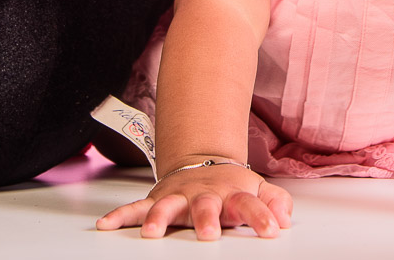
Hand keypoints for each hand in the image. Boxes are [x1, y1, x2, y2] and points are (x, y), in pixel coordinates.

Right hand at [96, 164, 292, 239]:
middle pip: (206, 205)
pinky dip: (120, 215)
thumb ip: (276, 202)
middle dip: (207, 219)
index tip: (272, 229)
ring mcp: (180, 197)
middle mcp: (205, 195)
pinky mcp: (158, 199)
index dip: (262, 216)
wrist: (204, 159)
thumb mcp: (259, 189)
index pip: (251, 204)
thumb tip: (286, 219)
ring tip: (153, 233)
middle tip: (209, 234)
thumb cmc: (232, 184)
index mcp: (233, 194)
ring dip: (160, 218)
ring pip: (167, 206)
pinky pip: (136, 208)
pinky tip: (106, 225)